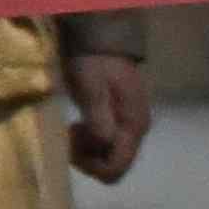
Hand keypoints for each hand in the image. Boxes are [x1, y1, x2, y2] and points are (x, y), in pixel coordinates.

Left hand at [61, 52, 151, 182]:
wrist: (102, 40)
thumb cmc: (94, 63)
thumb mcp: (91, 88)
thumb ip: (99, 118)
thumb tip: (102, 146)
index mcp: (133, 125)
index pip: (116, 167)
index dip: (92, 165)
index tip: (74, 142)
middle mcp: (137, 131)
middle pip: (114, 166)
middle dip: (88, 158)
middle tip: (71, 134)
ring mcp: (130, 126)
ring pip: (110, 156)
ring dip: (88, 150)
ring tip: (75, 127)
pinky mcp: (121, 120)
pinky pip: (108, 144)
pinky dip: (91, 141)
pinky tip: (81, 124)